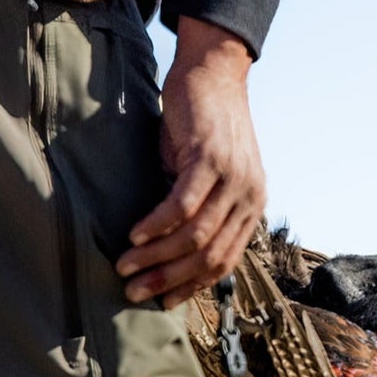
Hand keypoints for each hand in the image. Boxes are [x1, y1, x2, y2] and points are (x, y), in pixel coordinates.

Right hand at [117, 18, 264, 307]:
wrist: (214, 75)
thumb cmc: (202, 127)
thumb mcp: (207, 176)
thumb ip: (197, 210)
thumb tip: (165, 250)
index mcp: (251, 208)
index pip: (223, 262)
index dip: (190, 287)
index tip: (160, 302)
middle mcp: (249, 199)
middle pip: (209, 256)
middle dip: (168, 280)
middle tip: (133, 292)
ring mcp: (233, 179)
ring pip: (195, 235)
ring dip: (156, 256)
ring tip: (125, 265)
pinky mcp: (210, 159)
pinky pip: (184, 204)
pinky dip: (158, 224)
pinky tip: (136, 235)